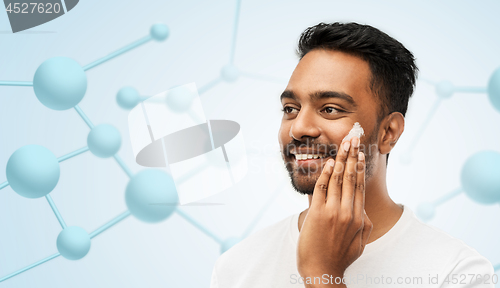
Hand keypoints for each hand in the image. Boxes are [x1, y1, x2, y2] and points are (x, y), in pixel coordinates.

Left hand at [296, 136, 372, 285]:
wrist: (322, 271)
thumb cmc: (340, 258)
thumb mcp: (360, 242)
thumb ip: (363, 223)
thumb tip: (362, 209)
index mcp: (359, 217)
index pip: (359, 186)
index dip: (359, 166)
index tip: (360, 153)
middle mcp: (348, 212)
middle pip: (350, 177)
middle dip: (352, 155)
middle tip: (353, 139)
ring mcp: (333, 212)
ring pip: (337, 180)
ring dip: (340, 159)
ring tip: (343, 145)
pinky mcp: (318, 214)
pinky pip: (321, 189)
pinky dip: (325, 174)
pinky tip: (329, 162)